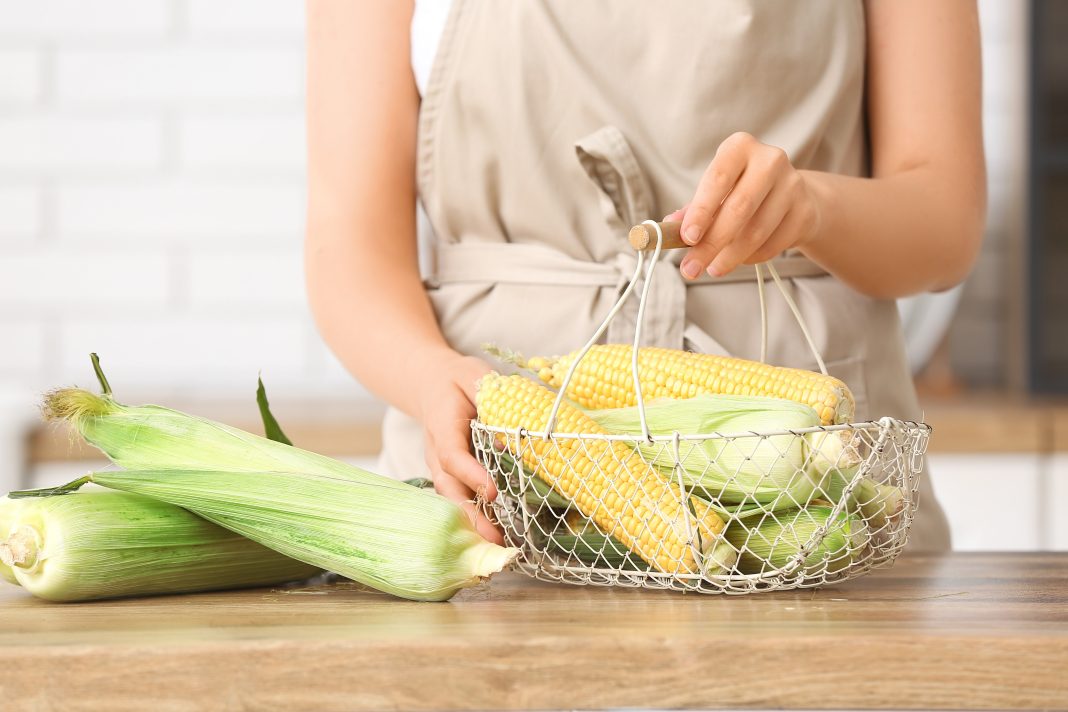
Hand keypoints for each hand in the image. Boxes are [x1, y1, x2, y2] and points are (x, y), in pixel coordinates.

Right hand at [419, 353, 503, 543]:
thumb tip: (513, 426)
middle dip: (470, 514)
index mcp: (441, 425)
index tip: (494, 490)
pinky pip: (459, 498)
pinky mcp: (450, 475)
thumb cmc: (457, 380)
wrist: (431, 384)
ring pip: (451, 498)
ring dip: (473, 523)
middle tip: (495, 537)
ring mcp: (440, 466)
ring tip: (498, 545)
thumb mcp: (474, 376)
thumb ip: (490, 397)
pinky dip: (475, 518)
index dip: (471, 474)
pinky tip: (497, 535)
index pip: (452, 454)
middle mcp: (436, 451)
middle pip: (448, 487)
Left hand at [668, 132, 822, 279]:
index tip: (687, 238)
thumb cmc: (742, 190)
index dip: (700, 211)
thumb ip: (693, 208)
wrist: (791, 194)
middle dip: (711, 244)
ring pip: (756, 232)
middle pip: (738, 209)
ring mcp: (793, 185)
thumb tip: (670, 226)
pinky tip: (739, 259)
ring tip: (712, 268)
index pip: (717, 179)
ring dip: (729, 257)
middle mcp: (770, 160)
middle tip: (691, 267)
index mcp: (740, 147)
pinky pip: (773, 245)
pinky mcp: (805, 212)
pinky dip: (751, 258)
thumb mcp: (715, 191)